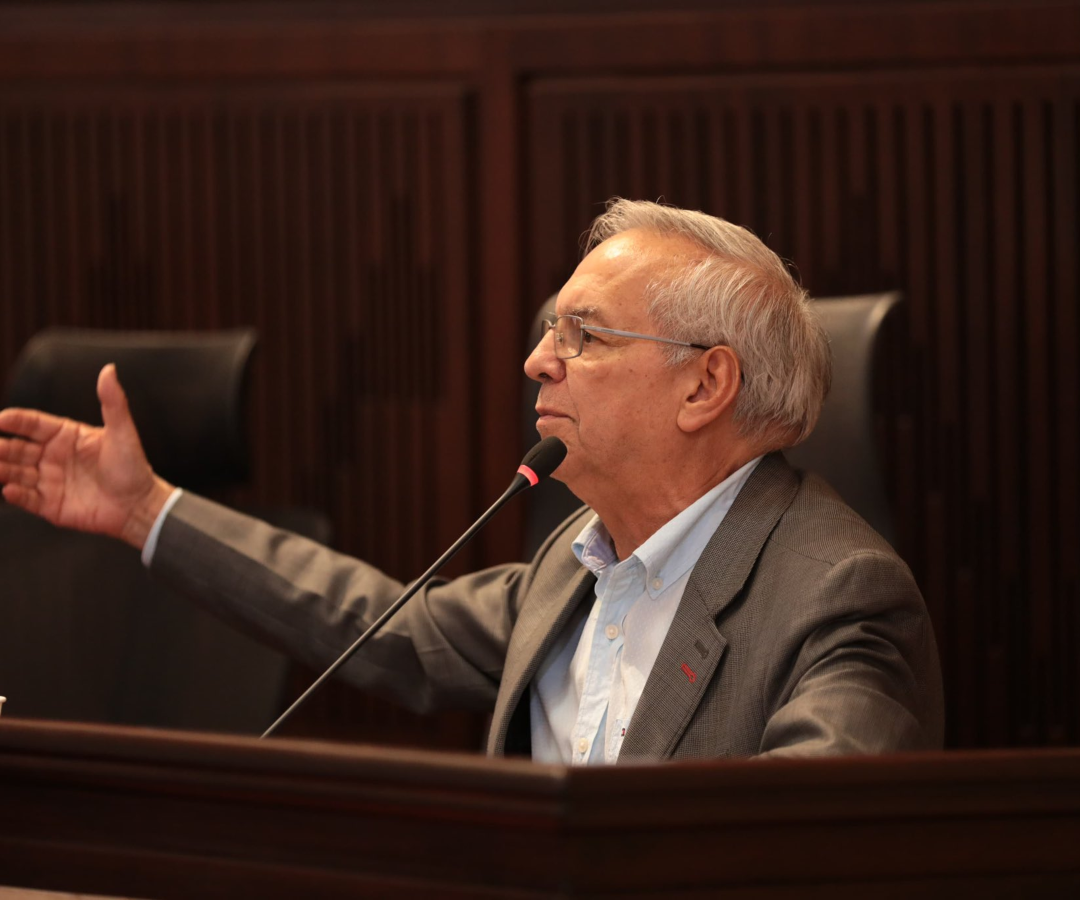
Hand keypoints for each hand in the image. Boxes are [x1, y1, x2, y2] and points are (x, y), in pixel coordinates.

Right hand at [0, 364, 174, 549]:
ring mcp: (49, 481)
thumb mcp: (123, 432)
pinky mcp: (50, 505)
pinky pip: (27, 499)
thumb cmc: (133, 466)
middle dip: (0, 447)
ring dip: (2, 469)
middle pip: (17, 448)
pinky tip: (10, 489)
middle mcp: (52, 456)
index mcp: (65, 435)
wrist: (140, 506)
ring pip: (16, 472)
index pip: (32, 423)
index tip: (0, 419)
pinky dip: (16, 494)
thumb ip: (113, 402)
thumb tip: (109, 369)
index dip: (14, 420)